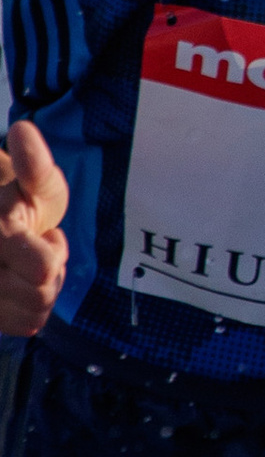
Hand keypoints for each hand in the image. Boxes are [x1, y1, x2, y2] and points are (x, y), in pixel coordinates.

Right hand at [0, 119, 65, 337]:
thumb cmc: (19, 198)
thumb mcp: (36, 180)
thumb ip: (34, 162)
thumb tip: (22, 131)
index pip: (43, 270)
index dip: (52, 253)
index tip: (43, 234)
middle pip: (40, 298)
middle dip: (48, 275)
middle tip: (36, 249)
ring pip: (33, 316)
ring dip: (39, 293)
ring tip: (27, 267)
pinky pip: (23, 326)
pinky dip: (29, 311)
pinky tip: (21, 286)